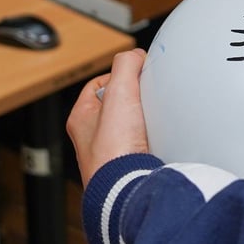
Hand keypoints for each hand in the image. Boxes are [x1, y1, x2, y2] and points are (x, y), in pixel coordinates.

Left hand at [67, 48, 149, 187]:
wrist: (128, 188)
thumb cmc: (114, 149)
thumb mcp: (119, 93)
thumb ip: (125, 65)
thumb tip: (135, 55)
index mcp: (81, 119)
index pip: (98, 84)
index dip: (119, 74)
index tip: (136, 72)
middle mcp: (93, 139)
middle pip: (118, 104)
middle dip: (135, 98)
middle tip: (149, 96)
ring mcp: (112, 154)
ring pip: (132, 125)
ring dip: (146, 120)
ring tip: (156, 117)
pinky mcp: (130, 166)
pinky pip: (145, 144)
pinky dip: (155, 139)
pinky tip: (162, 138)